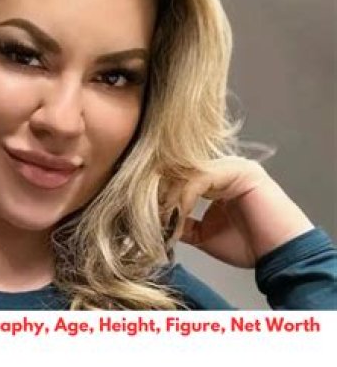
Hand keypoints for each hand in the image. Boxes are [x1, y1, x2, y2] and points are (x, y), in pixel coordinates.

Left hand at [159, 156, 313, 267]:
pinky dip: (184, 198)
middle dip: (160, 194)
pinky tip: (179, 215)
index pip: (178, 178)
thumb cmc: (250, 246)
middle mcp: (224, 168)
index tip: (142, 217)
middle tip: (145, 216)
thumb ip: (183, 223)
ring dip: (170, 197)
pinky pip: (201, 179)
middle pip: (180, 172)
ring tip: (161, 219)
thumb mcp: (204, 234)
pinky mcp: (240, 172)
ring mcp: (233, 167)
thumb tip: (158, 222)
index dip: (159, 196)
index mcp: (216, 180)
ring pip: (187, 174)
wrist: (280, 256)